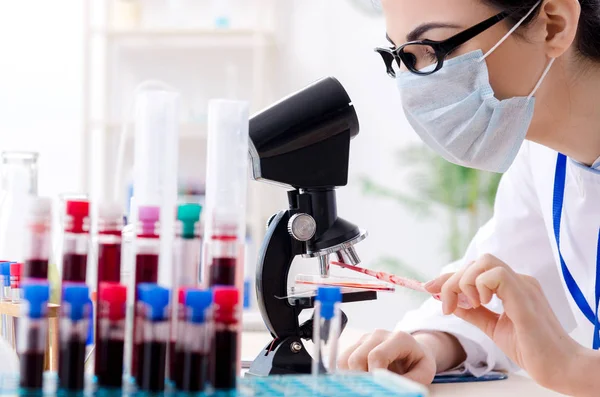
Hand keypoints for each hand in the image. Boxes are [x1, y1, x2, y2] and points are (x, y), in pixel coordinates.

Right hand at [337, 330, 463, 383]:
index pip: (377, 356)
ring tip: (367, 385)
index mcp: (399, 338)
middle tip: (371, 389)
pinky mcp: (357, 344)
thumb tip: (390, 389)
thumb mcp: (423, 373)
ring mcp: (366, 338)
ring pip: (345, 359)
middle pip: (357, 357)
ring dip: (353, 376)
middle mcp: (379, 334)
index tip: (378, 388)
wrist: (414, 351)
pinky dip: (348, 373)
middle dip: (361, 378)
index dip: (374, 375)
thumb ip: (410, 381)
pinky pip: (342, 361)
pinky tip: (361, 379)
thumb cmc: (418, 363)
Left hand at [425, 254, 589, 394]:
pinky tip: (482, 304)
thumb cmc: (530, 349)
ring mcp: (522, 285)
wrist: (557, 367)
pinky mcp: (524, 296)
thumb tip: (451, 302)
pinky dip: (480, 285)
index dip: (449, 276)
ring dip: (465, 282)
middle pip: (476, 262)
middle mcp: (518, 280)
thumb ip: (473, 313)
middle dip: (451, 280)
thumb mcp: (492, 327)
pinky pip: (496, 274)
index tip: (429, 288)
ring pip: (484, 262)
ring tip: (469, 305)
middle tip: (446, 305)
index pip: (475, 270)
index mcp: (511, 287)